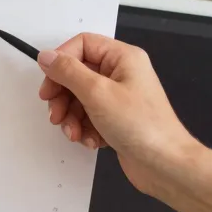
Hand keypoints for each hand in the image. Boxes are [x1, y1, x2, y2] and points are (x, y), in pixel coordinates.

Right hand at [37, 33, 200, 193]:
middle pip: (78, 74)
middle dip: (63, 96)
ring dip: (72, 117)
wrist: (165, 165)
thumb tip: (46, 56)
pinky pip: (90, 117)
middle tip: (55, 114)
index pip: (82, 45)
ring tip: (75, 134)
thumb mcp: (97, 93)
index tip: (48, 85)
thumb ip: (68, 72)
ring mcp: (120, 97)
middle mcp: (122, 73)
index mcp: (123, 57)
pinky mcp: (117, 119)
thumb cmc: (139, 125)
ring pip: (81, 98)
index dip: (61, 62)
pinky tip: (91, 141)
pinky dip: (85, 129)